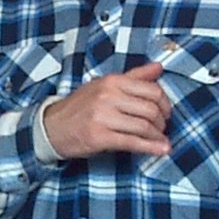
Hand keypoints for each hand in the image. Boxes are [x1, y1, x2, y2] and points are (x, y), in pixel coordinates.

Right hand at [43, 62, 169, 159]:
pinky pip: (131, 142)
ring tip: (161, 140)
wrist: (51, 127)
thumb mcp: (105, 85)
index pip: (152, 90)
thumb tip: (159, 67)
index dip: (165, 104)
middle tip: (162, 128)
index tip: (166, 113)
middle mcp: (108, 96)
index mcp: (112, 81)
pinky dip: (150, 148)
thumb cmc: (80, 107)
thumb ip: (134, 76)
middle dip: (162, 122)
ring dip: (157, 136)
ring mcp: (102, 117)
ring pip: (143, 126)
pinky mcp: (98, 136)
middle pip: (150, 109)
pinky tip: (160, 150)